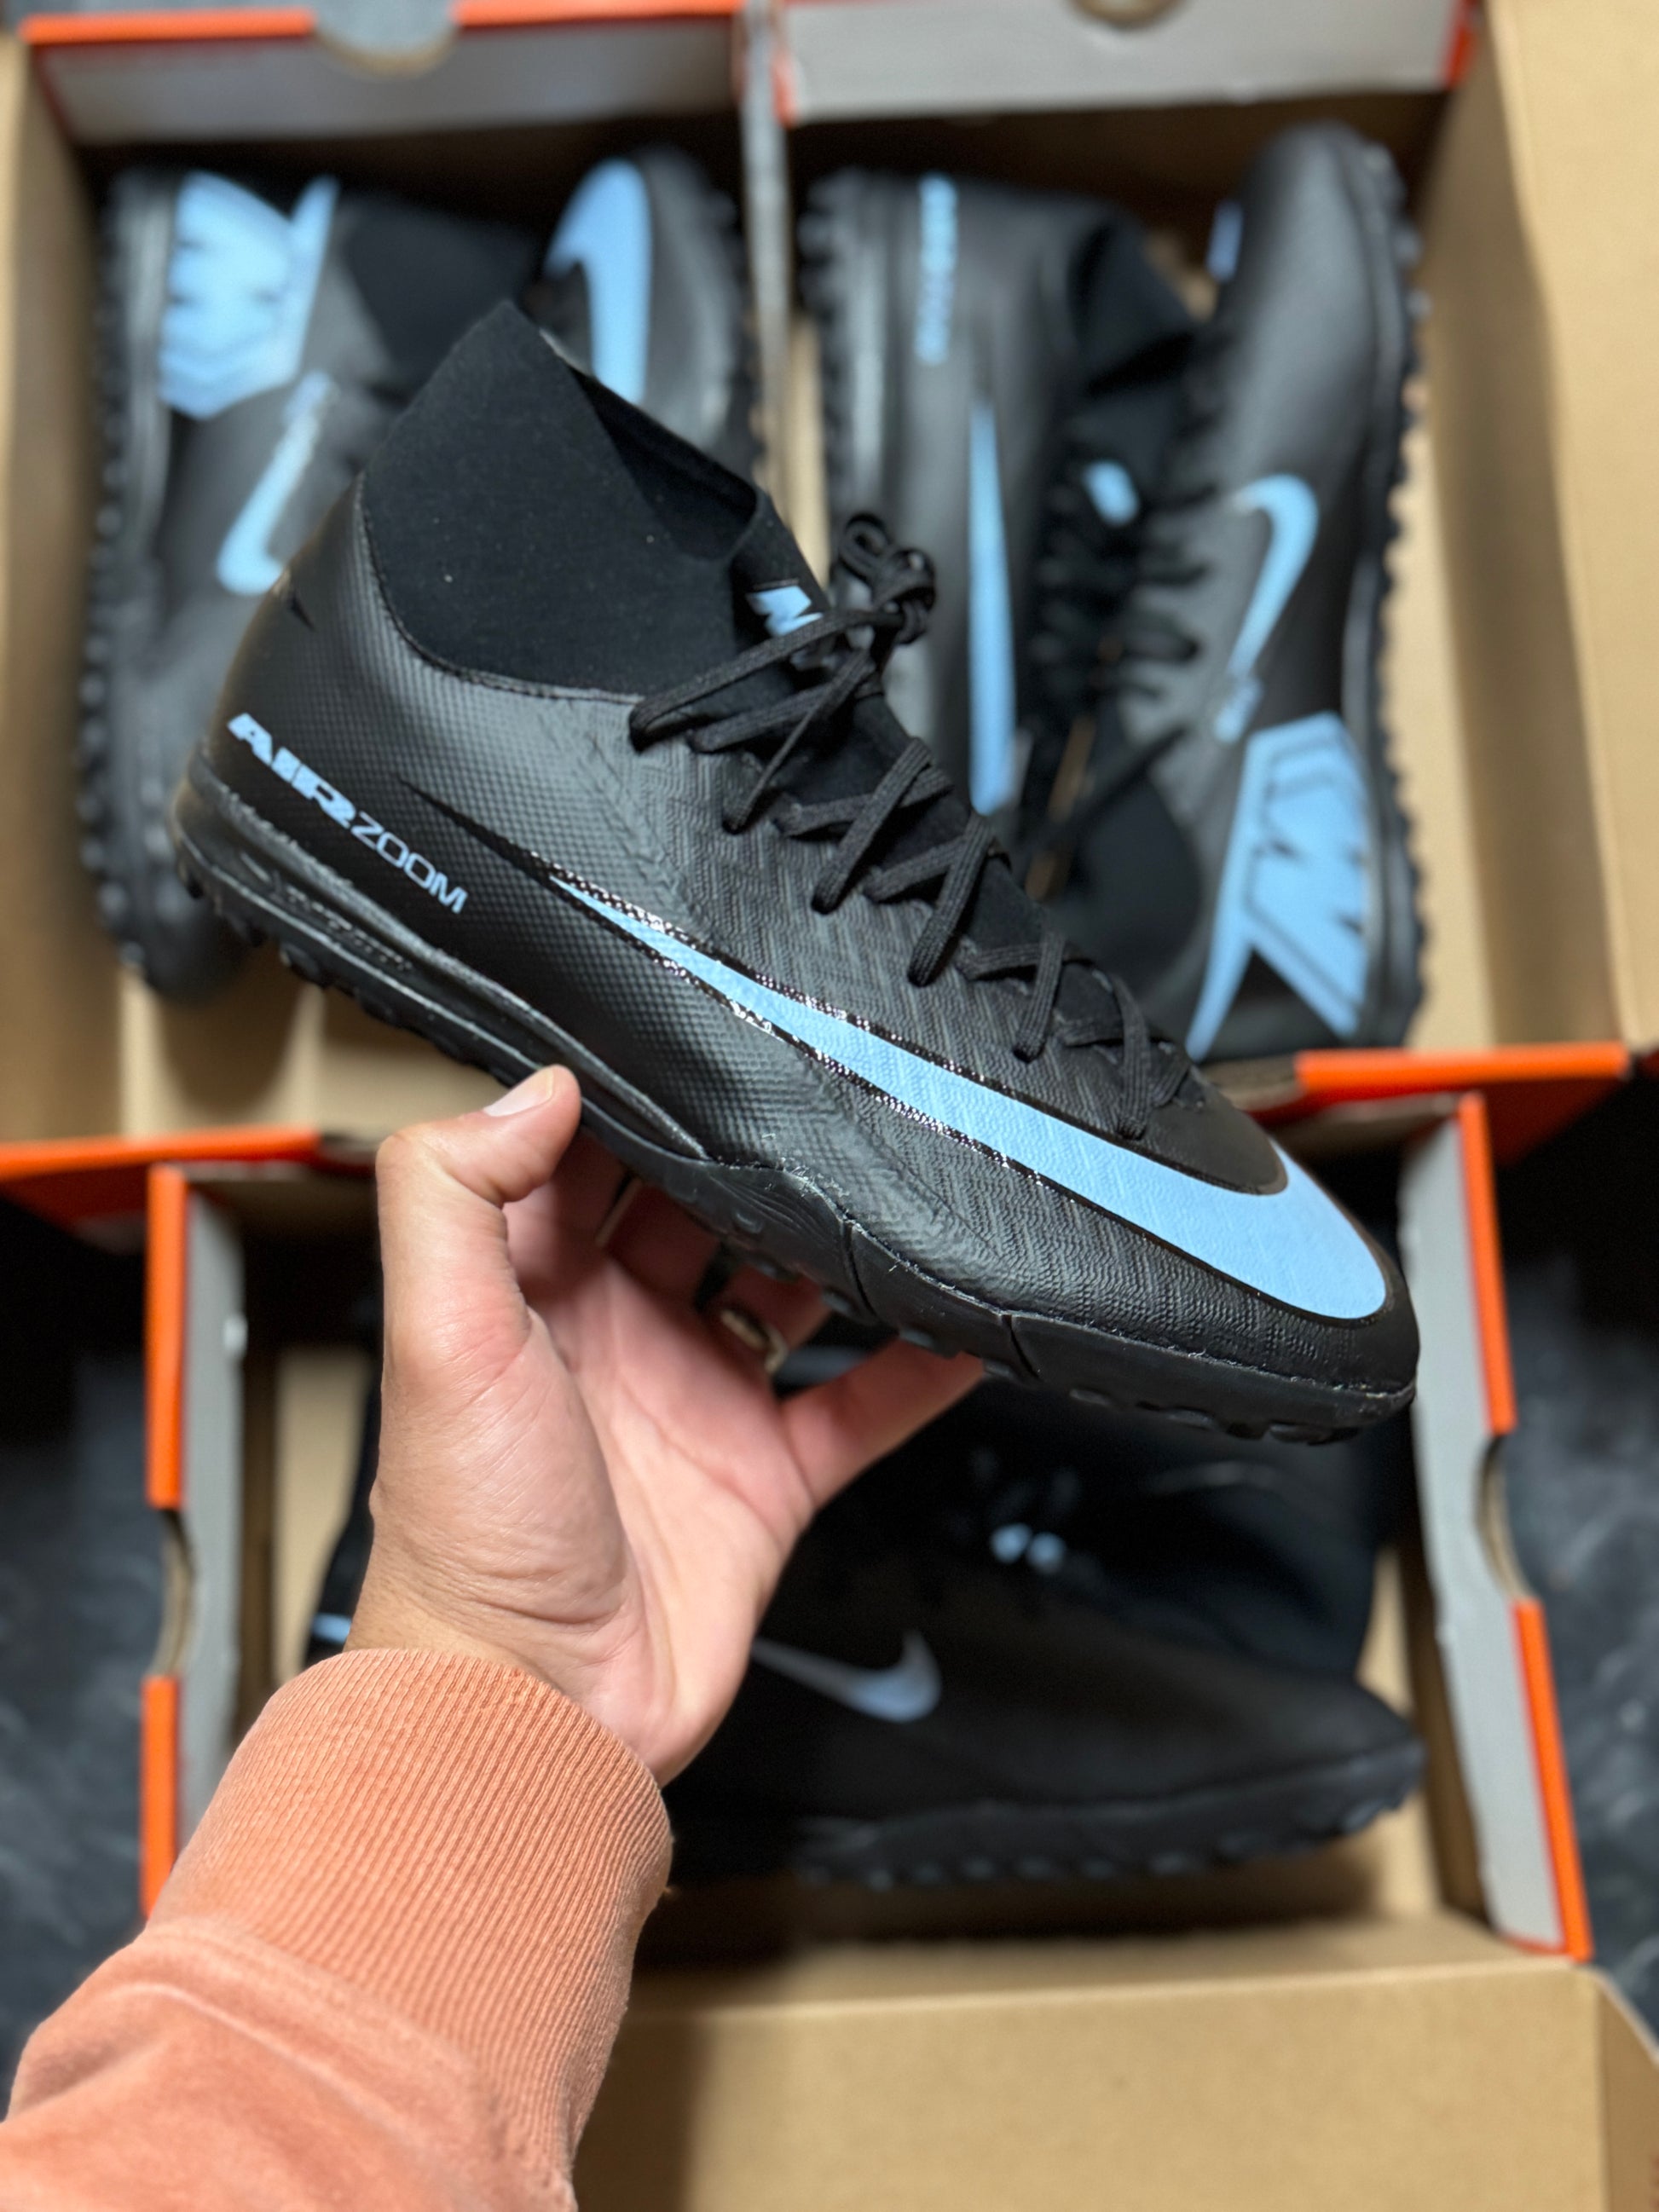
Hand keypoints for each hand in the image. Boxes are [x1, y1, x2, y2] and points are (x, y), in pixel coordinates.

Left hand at [348, 1067, 979, 1778]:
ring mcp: (695, 1402)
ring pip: (786, 1292)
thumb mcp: (437, 1337)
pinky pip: (859, 1405)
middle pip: (696, 1209)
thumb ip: (456, 1194)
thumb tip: (539, 1086)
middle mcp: (614, 1336)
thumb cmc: (465, 1539)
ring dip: (838, 1244)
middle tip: (821, 1087)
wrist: (534, 1709)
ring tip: (901, 1180)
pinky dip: (917, 1366)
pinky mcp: (762, 1478)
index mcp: (526, 1292)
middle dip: (751, 1154)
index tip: (693, 1035)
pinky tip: (965, 1320)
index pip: (580, 1159)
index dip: (627, 1099)